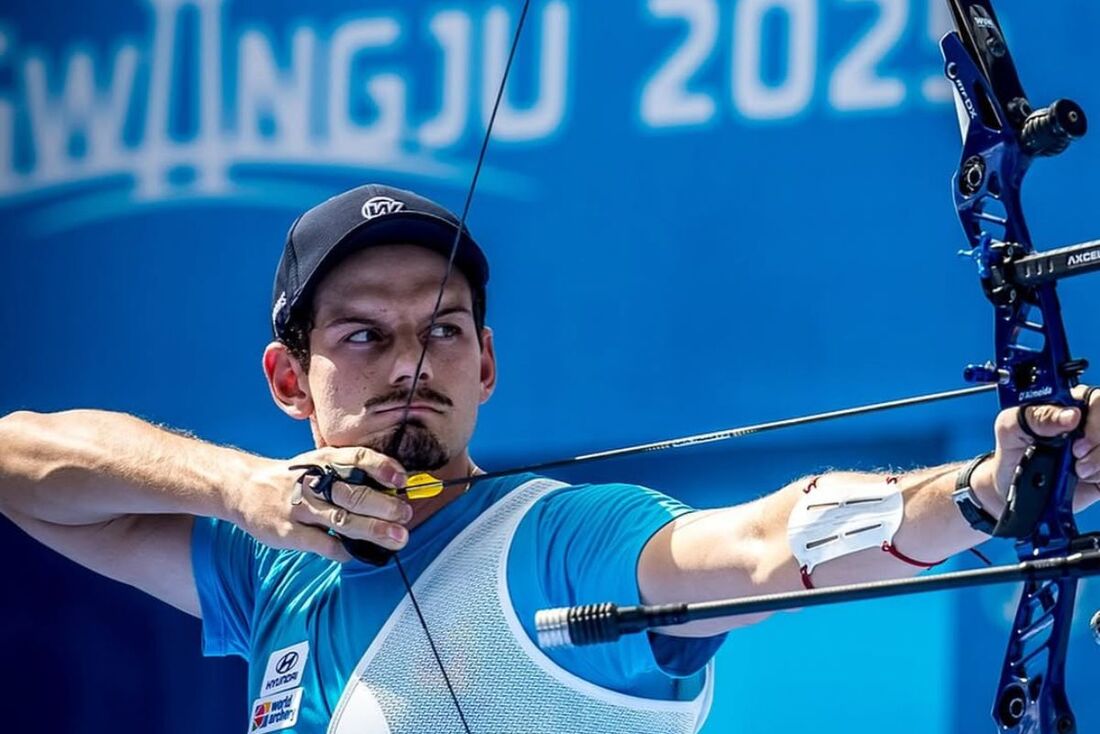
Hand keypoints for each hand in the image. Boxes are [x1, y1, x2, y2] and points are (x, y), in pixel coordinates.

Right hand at [233, 446, 413, 561]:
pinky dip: (344, 550)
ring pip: (342, 520)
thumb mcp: (318, 465)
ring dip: (373, 530)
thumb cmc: (295, 479)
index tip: (403, 480)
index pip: (357, 458)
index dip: (382, 467)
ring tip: (397, 538)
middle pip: (354, 494)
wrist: (245, 488)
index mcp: (324, 461)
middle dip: (385, 506)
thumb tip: (394, 490)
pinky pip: (323, 544)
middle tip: (406, 516)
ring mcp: (299, 507)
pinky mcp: (288, 531)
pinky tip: (359, 552)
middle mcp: (313, 482)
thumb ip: (349, 474)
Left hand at [988, 385, 1099, 513]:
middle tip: (1076, 452)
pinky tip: (1084, 477)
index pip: (1096, 398)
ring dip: (1098, 460)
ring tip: (1076, 468)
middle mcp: (1087, 424)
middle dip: (1097, 437)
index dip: (1093, 414)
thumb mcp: (1010, 426)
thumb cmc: (1011, 451)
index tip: (1073, 428)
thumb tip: (1070, 415)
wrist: (1009, 485)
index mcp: (1067, 405)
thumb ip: (1036, 415)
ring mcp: (1096, 447)